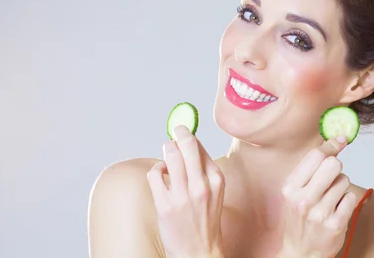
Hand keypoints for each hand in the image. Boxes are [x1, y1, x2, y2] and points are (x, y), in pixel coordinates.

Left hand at [147, 126, 225, 257]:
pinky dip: (156, 169)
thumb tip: (192, 143)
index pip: (202, 148)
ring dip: (167, 149)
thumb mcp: (215, 192)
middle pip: (188, 146)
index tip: (184, 131)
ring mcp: (183, 196)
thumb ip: (205, 169)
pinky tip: (160, 174)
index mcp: (217, 180)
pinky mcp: (166, 205)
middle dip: (180, 133)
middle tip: (176, 128)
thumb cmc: (205, 220)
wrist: (199, 251)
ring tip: (167, 150)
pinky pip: (156, 175)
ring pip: (171, 157)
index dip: (190, 137)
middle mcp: (202, 186)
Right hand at [278, 135, 357, 257]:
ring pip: (344, 180)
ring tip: (330, 199)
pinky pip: (350, 197)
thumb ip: (311, 168)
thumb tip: (337, 139)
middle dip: (336, 168)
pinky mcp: (335, 224)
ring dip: (341, 187)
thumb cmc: (299, 218)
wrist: (300, 253)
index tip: (341, 140)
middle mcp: (303, 200)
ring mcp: (319, 213)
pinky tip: (336, 209)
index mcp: (290, 188)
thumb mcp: (294, 192)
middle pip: (333, 164)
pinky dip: (346, 201)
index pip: (315, 155)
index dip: (331, 145)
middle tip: (331, 178)